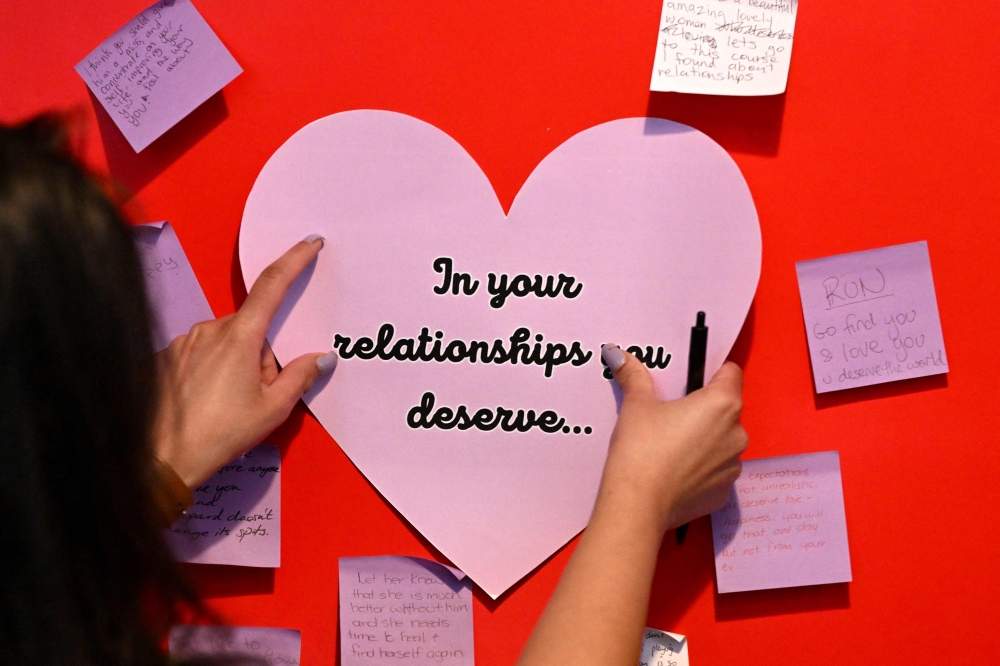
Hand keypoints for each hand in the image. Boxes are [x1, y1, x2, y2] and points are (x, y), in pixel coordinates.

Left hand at [153, 236, 337, 487]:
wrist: (162, 457)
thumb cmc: (221, 433)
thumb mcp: (273, 409)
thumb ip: (300, 376)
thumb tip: (323, 357)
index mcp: (240, 336)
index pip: (272, 285)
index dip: (294, 260)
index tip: (310, 243)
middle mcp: (210, 329)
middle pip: (251, 327)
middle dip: (262, 354)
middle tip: (259, 392)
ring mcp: (185, 341)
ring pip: (226, 341)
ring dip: (237, 363)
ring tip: (230, 403)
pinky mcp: (168, 355)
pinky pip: (202, 352)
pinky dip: (213, 370)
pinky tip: (207, 401)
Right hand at [595, 345, 747, 535]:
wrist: (638, 505)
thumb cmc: (641, 447)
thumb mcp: (636, 405)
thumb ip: (634, 376)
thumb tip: (617, 352)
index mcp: (722, 404)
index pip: (730, 373)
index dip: (711, 372)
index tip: (690, 381)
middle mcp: (737, 434)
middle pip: (726, 410)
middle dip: (703, 410)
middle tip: (670, 415)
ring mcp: (733, 467)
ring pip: (721, 442)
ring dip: (704, 441)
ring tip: (670, 448)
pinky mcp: (723, 494)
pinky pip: (715, 472)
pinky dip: (700, 470)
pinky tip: (674, 473)